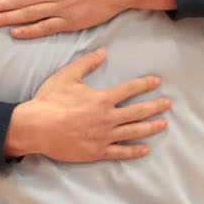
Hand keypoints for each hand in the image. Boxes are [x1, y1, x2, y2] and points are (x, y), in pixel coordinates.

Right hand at [3, 49, 168, 161]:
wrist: (35, 127)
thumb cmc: (49, 101)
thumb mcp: (67, 76)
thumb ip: (86, 63)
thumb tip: (102, 51)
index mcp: (102, 99)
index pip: (130, 89)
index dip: (145, 84)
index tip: (157, 82)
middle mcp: (107, 118)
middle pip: (138, 112)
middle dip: (155, 107)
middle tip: (168, 104)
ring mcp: (104, 136)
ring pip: (133, 132)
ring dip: (151, 127)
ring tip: (163, 124)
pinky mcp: (97, 151)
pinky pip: (120, 152)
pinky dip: (134, 151)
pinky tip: (145, 149)